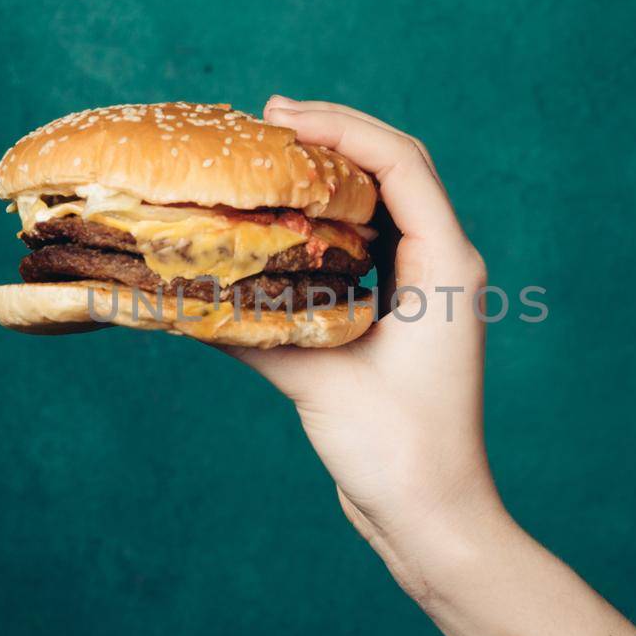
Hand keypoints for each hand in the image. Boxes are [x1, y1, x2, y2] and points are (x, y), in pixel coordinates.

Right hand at [221, 96, 510, 591]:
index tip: (279, 116)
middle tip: (267, 121)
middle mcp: (445, 265)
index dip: (340, 127)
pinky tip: (281, 225)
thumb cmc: (395, 452)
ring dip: (331, 176)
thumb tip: (189, 287)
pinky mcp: (405, 317)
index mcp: (446, 265)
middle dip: (333, 137)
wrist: (434, 519)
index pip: (399, 163)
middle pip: (394, 169)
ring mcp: (428, 290)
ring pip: (382, 204)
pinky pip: (369, 246)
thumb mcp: (319, 380)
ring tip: (270, 158)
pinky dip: (327, 224)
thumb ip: (258, 326)